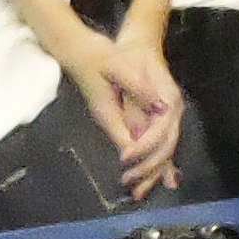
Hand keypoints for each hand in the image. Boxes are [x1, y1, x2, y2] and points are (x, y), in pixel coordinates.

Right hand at [47, 21, 185, 198]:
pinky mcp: (114, 116)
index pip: (127, 140)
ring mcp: (111, 119)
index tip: (150, 172)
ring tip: (152, 187)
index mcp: (108, 113)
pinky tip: (149, 163)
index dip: (141, 155)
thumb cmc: (97, 57)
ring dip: (142, 166)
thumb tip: (160, 104)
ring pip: (130, 148)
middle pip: (129, 152)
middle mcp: (109, 121)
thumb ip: (138, 87)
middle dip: (143, 169)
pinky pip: (131, 138)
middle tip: (155, 187)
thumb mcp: (118, 66)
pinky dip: (142, 152)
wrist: (78, 52)